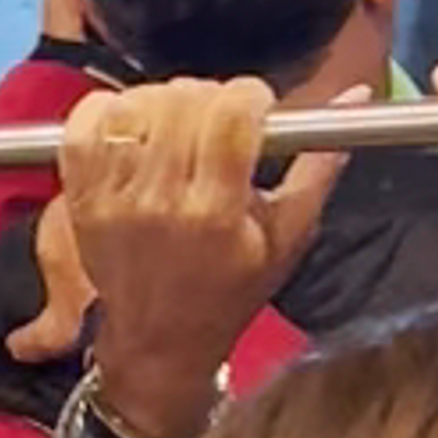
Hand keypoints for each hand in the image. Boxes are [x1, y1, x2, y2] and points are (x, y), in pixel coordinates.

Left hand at [32, 77, 340, 437]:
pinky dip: (111, 109)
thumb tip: (357, 94)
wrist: (158, 343)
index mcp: (216, 211)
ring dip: (166, 99)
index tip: (258, 109)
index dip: (251, 96)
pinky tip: (137, 123)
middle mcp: (160, 201)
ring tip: (182, 121)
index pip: (230, 113)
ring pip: (137, 105)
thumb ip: (320, 164)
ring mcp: (112, 198)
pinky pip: (85, 123)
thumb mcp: (289, 236)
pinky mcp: (80, 196)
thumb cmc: (231, 291)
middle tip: (222, 118)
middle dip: (212, 95)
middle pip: (185, 101)